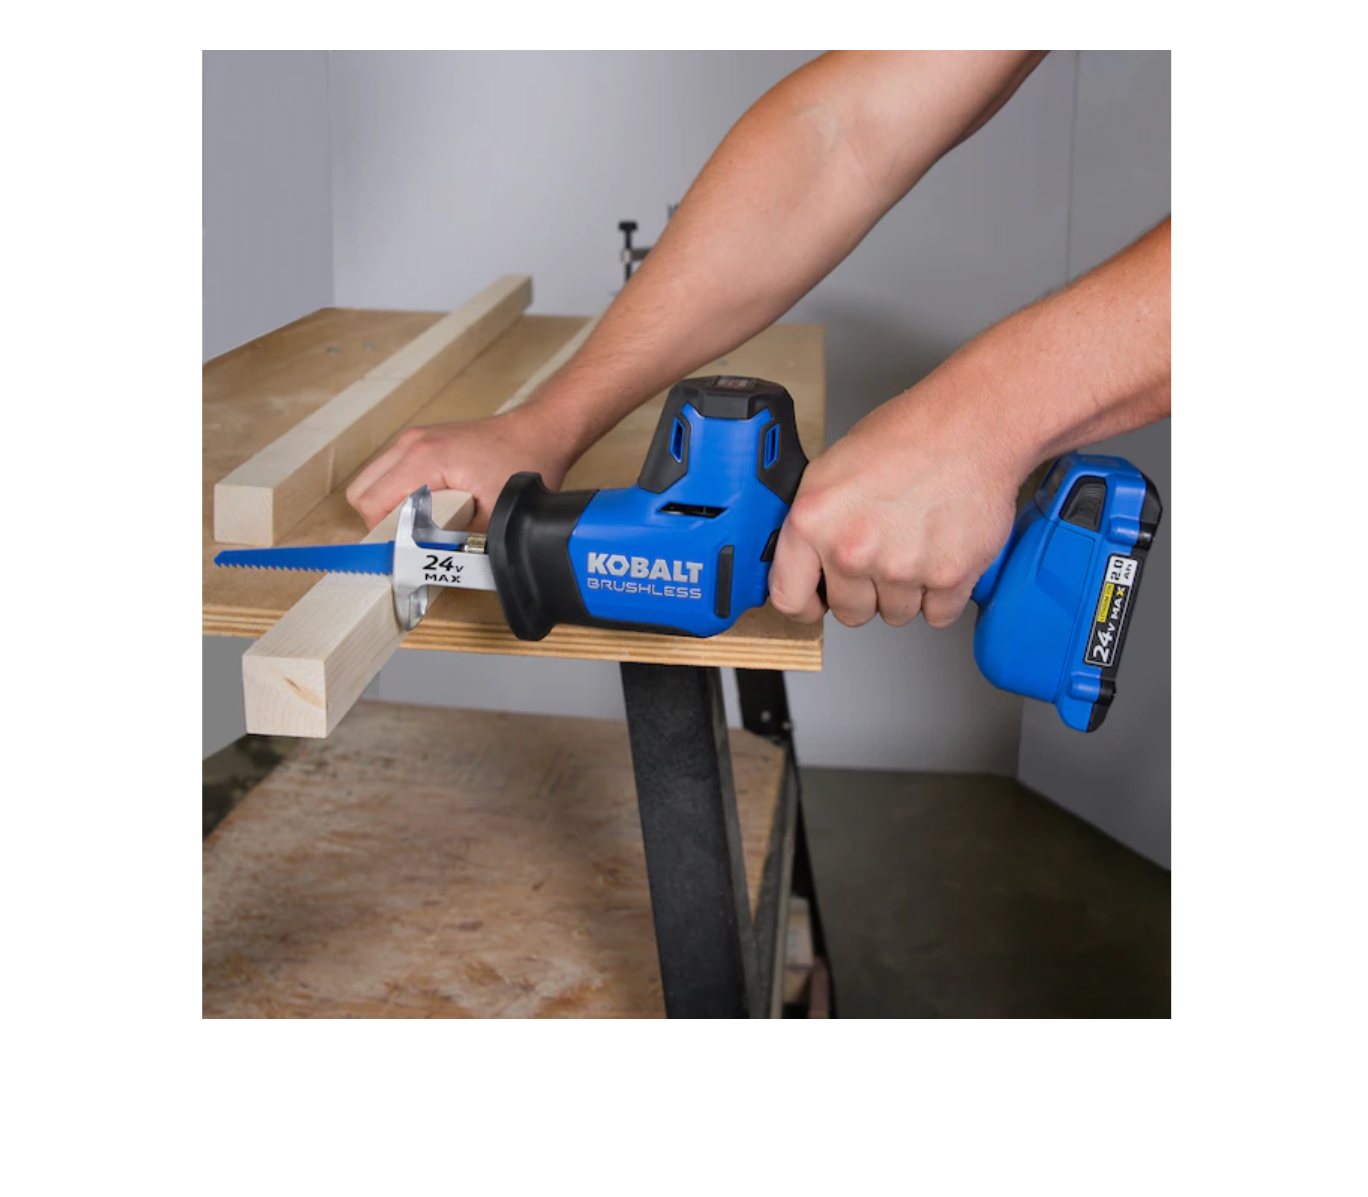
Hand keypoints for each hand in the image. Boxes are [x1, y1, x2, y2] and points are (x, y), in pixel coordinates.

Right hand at [345, 403, 577, 530]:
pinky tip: (428, 506)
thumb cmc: (524, 464)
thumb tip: (433, 565)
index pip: (372, 503)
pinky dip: (399, 493)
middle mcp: (411, 443)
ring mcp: (413, 439)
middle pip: (362, 493)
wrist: (538, 431)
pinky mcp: (421, 442)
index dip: (384, 535)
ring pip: (373, 481)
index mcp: (424, 458)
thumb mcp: (496, 516)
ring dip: (390, 508)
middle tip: (410, 541)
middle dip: (380, 523)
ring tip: (422, 524)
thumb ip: (460, 543)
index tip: (403, 552)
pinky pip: (390, 472)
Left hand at [768, 385, 1022, 628]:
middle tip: (882, 552)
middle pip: (849, 612)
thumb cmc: (906, 438)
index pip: (788, 598)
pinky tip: (939, 554)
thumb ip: (813, 526)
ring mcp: (902, 567)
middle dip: (864, 591)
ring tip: (915, 543)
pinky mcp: (949, 577)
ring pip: (895, 614)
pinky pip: (937, 614)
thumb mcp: (831, 471)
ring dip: (905, 591)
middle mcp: (853, 549)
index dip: (805, 604)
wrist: (970, 426)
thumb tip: (804, 563)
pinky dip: (942, 593)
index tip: (816, 602)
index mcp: (813, 521)